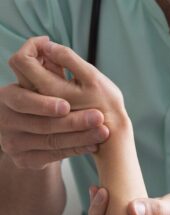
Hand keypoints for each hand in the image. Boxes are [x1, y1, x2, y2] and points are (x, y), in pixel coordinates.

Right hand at [0, 37, 108, 169]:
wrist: (35, 133)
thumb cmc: (44, 101)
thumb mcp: (42, 83)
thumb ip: (45, 68)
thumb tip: (47, 42)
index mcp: (8, 98)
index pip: (21, 100)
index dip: (43, 104)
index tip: (66, 105)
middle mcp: (7, 122)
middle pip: (42, 125)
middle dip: (73, 122)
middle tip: (98, 118)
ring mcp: (14, 144)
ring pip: (51, 142)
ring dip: (80, 137)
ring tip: (103, 132)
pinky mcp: (26, 160)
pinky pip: (54, 156)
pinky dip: (76, 150)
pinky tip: (93, 145)